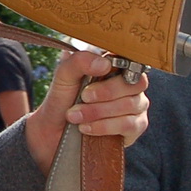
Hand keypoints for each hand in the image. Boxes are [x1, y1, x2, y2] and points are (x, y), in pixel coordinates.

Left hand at [24, 51, 150, 174]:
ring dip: (99, 111)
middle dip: (106, 92)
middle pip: (136, 83)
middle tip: (83, 97)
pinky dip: (104, 126)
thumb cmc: (63, 99)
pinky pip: (129, 124)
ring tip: (75, 115)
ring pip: (131, 104)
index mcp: (116, 66)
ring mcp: (135, 106)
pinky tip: (86, 127)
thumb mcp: (64, 76)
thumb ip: (79, 61)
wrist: (54, 130)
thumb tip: (105, 63)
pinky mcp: (135, 127)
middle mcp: (130, 85)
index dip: (119, 66)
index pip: (132, 60)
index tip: (97, 73)